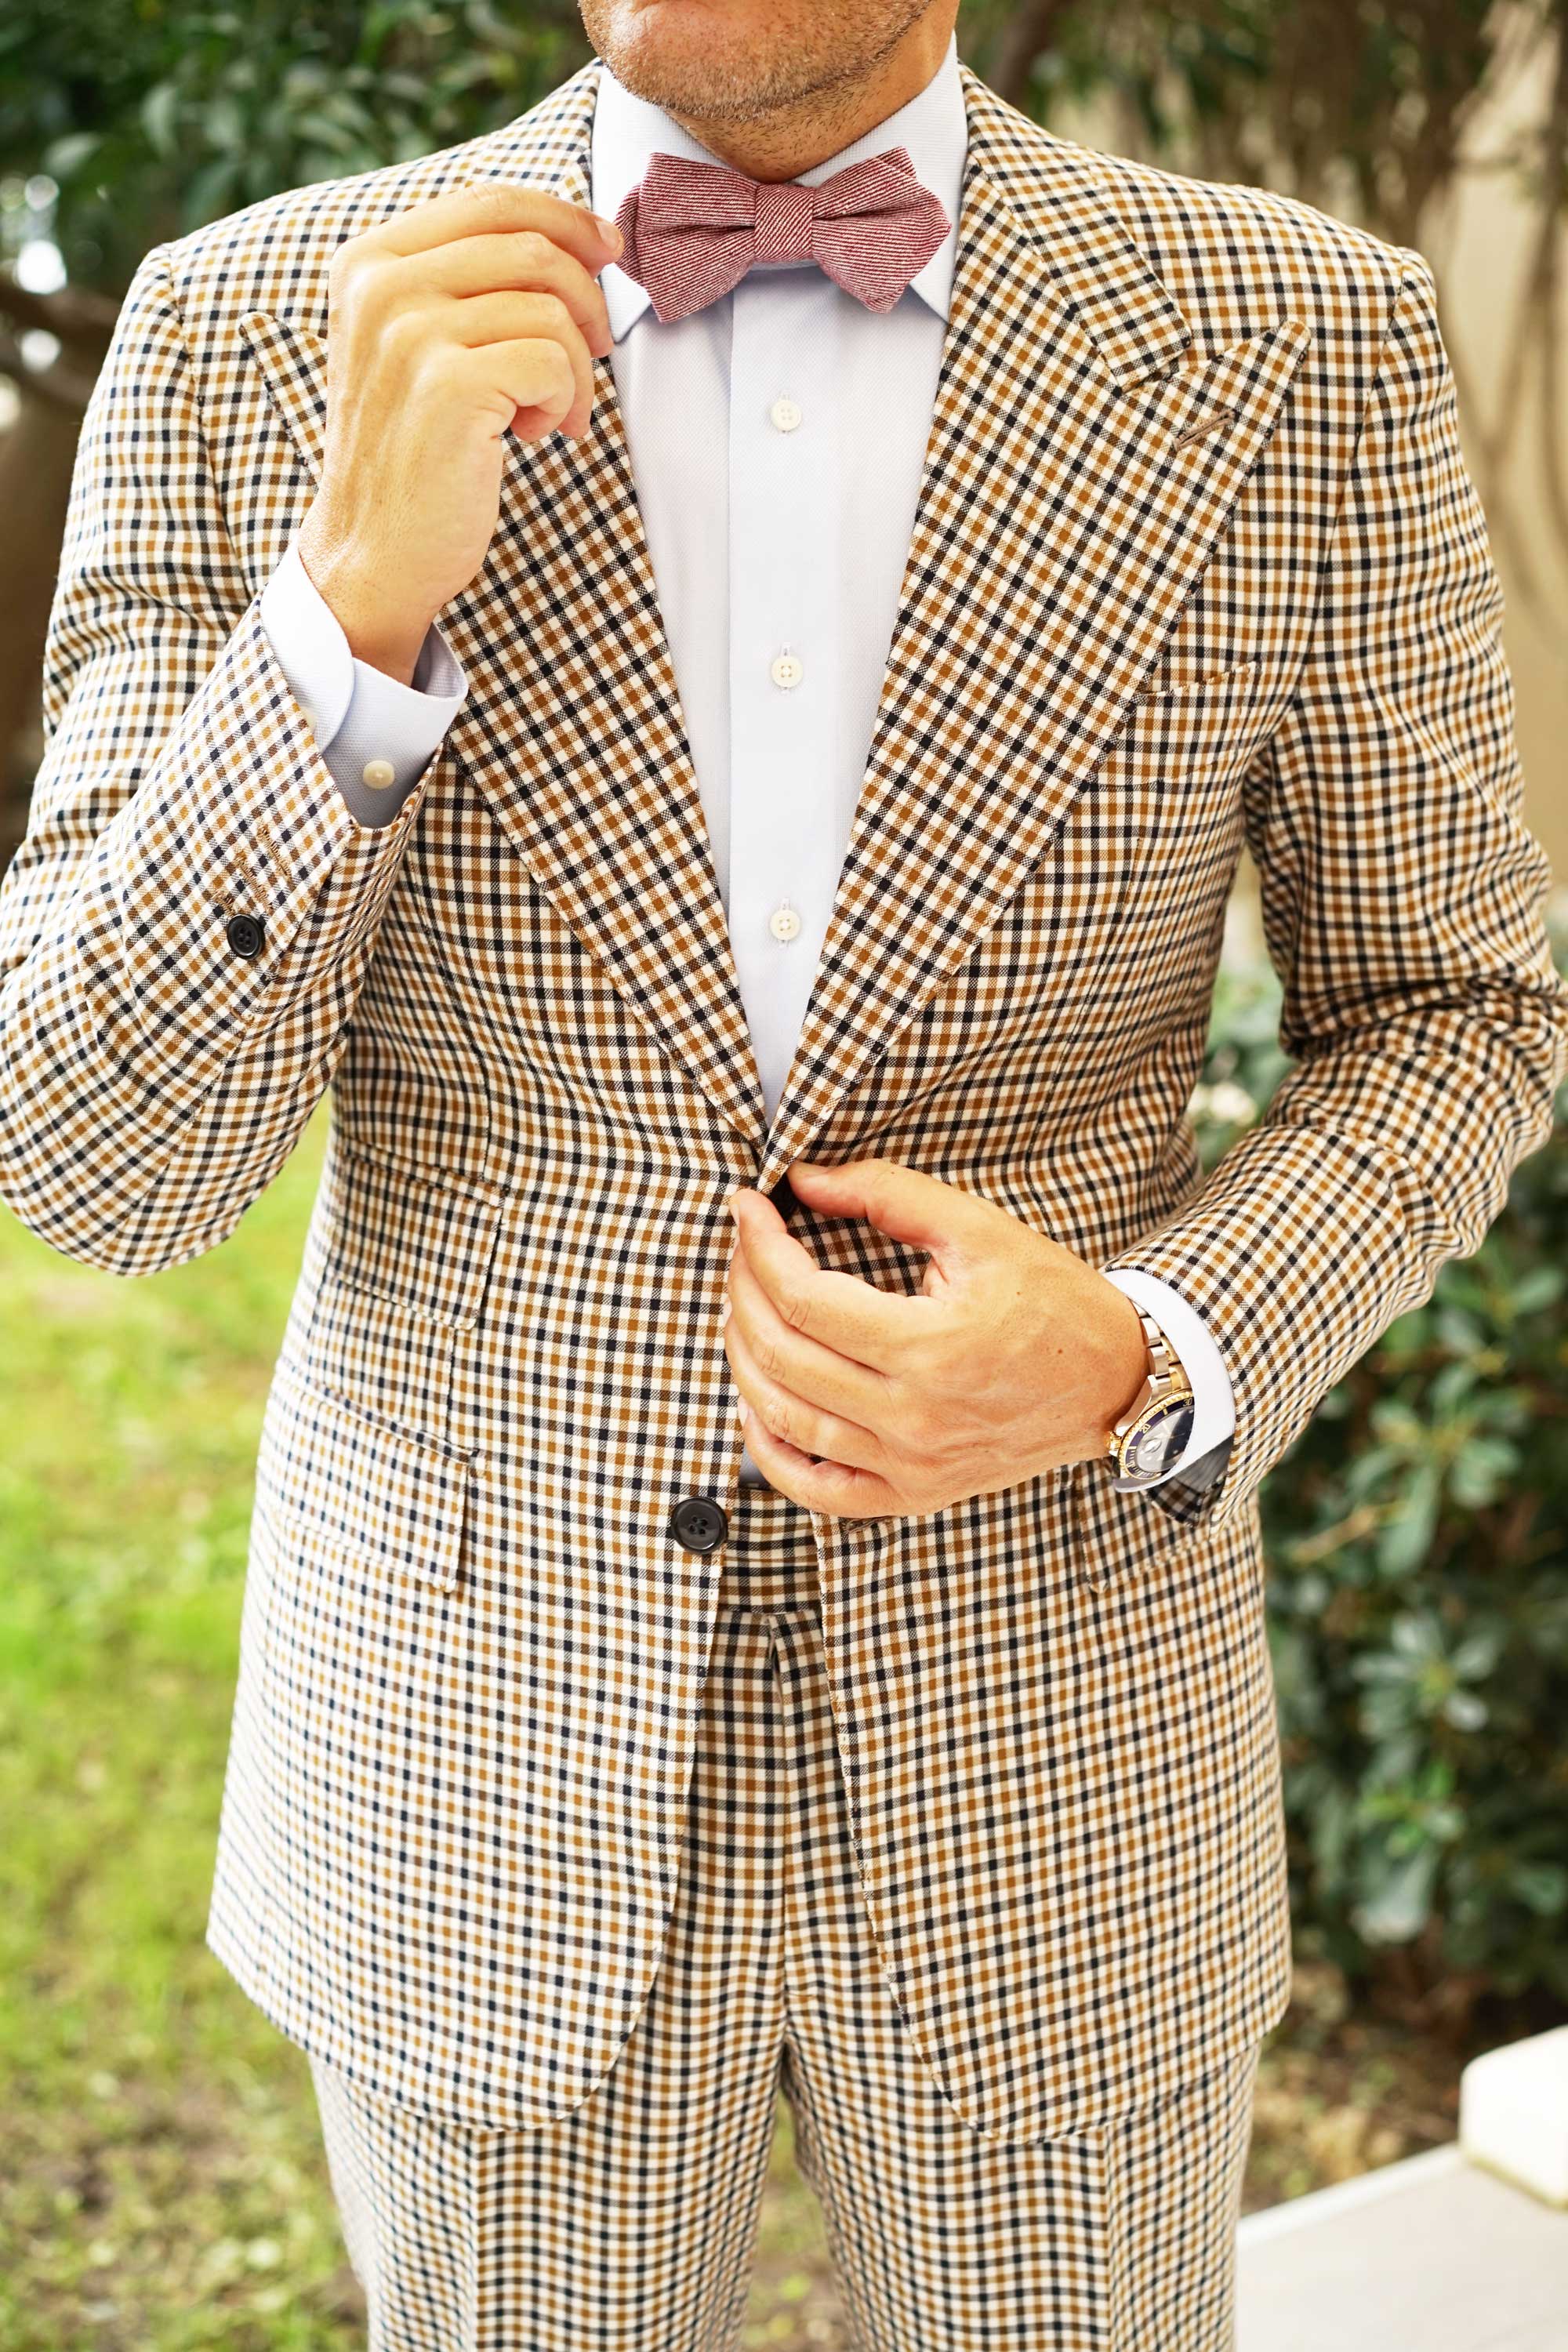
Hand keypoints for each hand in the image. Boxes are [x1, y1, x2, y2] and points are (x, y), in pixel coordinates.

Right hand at [295, 181, 622, 681]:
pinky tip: (532, 435)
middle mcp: (382, 285)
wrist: (372, 551)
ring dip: (575, 367)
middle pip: (532, 246)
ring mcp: (410, 333)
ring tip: (552, 414)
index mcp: (370, 261)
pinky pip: (552, 361)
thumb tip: (580, 238)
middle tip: (596, 351)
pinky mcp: (448, 386)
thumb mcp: (418, 345)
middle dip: (587, 299)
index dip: (567, 218)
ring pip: (550, 306)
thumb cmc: (412, 452)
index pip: (492, 203)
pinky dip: (564, 401)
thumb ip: (466, 285)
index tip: (609, 250)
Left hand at [721, 1156, 1150, 1519]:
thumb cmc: (1053, 1301)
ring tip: (741, 1308)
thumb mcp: (979, 1230)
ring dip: (745, 1358)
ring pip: (785, 1420)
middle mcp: (915, 1417)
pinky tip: (755, 1405)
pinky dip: (769, 1453)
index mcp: (932, 1347)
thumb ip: (888, 1194)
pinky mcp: (913, 1495)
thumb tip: (804, 1180)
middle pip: (783, 1355)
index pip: (805, 1298)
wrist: (1113, 1382)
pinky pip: (816, 1491)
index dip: (759, 1246)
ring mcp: (911, 1466)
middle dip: (743, 1290)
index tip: (746, 1208)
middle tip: (742, 1249)